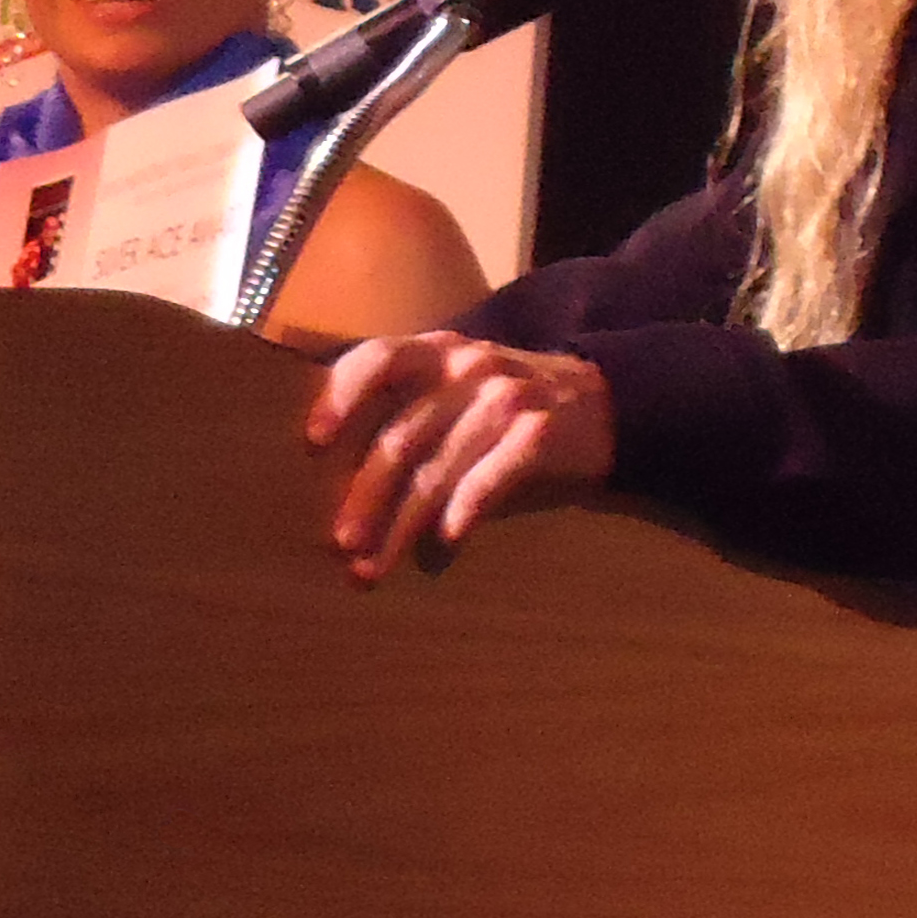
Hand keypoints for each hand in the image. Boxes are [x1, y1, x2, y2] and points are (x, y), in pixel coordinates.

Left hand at [307, 334, 615, 582]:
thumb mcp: (454, 385)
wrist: (605, 401)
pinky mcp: (542, 432)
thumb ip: (404, 408)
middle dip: (364, 496)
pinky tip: (447, 541)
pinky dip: (467, 507)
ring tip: (374, 566)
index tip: (312, 441)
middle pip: (401, 436)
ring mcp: (508, 398)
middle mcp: (468, 368)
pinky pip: (494, 475)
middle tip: (340, 544)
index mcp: (436, 352)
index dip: (341, 396)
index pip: (378, 358)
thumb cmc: (506, 404)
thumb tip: (331, 476)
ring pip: (439, 467)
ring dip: (403, 523)